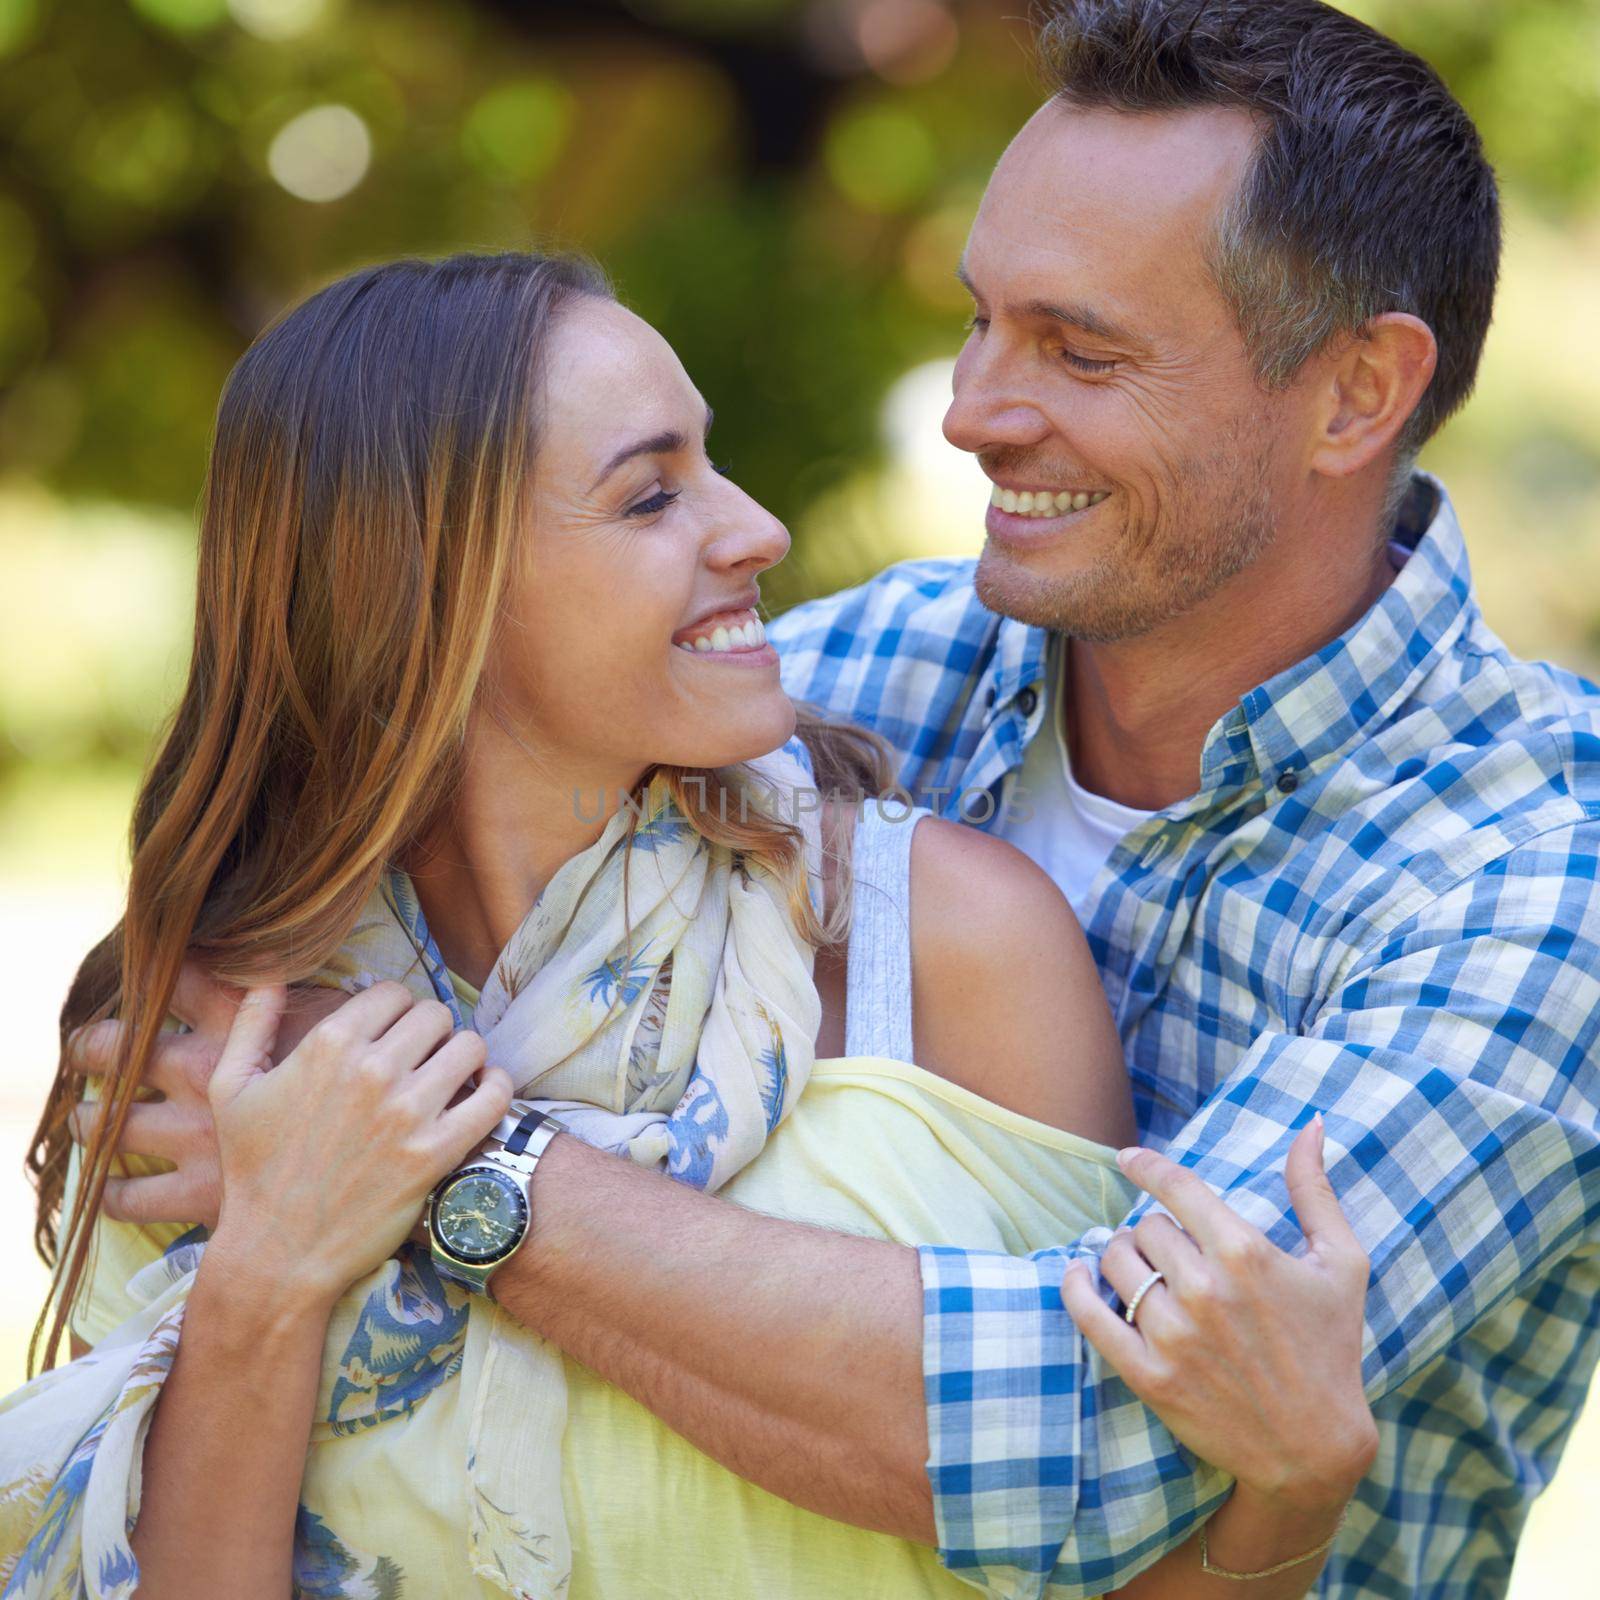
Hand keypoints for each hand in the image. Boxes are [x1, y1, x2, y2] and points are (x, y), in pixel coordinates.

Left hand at [67, 962, 354, 1229]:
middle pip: (115, 1048)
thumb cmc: (364, 1096)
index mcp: (237, 1027)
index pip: (180, 978)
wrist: (367, 1182)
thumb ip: (309, 1000)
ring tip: (84, 1115)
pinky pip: (129, 1198)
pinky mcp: (191, 1196)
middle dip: (93, 1046)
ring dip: (88, 1119)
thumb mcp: (343, 1028)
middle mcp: (199, 1075)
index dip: (157, 972)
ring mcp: (190, 1137)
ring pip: (109, 1124)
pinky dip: (113, 1193)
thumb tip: (284, 971)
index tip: (147, 969)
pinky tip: (109, 1187)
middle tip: (84, 1046)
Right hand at [204, 981, 512, 1305]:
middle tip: (422, 1057)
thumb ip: (251, 1021)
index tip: (392, 1033)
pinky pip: (493, 1097)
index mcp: (327, 1045)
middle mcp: (372, 1071)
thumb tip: (268, 972)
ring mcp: (407, 1113)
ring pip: (469, 1046)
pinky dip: (496, 1088)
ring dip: (463, 1056)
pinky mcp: (436, 1153)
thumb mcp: (230, 1088)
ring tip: (450, 1075)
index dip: (395, 1010)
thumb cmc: (252, 1170)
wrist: (278, 1254)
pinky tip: (480, 1094)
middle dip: (430, 1031)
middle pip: (434, 1014)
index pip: (392, 992)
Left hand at [1060, 1117, 1377, 1512]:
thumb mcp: (1342, 1263)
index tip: (1128, 1158)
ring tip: (1141, 1269)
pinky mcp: (1149, 1375)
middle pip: (1145, 1225)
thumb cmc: (1332, 1349)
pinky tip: (1079, 1274)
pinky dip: (1075, 1286)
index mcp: (1246, 1253)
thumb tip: (1311, 1124)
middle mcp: (1205, 1290)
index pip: (1175, 1186)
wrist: (1315, 1450)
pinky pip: (1089, 1314)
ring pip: (1115, 1261)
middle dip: (1154, 1230)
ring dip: (1122, 1256)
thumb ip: (1315, 1189)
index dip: (1146, 1165)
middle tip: (1170, 1250)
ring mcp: (1173, 1335)